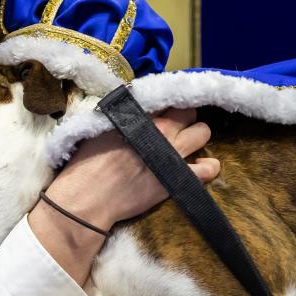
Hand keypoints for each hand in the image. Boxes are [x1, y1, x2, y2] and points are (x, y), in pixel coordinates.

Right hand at [44, 108, 218, 230]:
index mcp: (140, 116)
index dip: (167, 103)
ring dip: (197, 135)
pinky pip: (209, 169)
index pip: (167, 96)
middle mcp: (161, 131)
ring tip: (187, 143)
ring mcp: (174, 154)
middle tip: (175, 126)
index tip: (164, 108)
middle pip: (189, 111)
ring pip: (203, 133)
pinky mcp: (180, 178)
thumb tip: (133, 106)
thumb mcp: (99, 128)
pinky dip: (208, 166)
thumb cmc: (87, 163)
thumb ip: (121, 115)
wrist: (89, 198)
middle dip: (184, 116)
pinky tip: (200, 166)